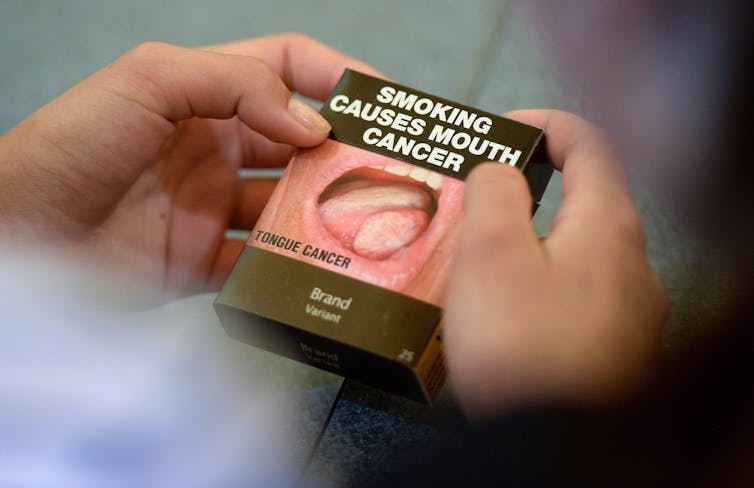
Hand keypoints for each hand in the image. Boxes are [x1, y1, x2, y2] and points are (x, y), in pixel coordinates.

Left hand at [0, 34, 376, 294]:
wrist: (19, 235)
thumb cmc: (70, 145)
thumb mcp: (148, 80)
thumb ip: (235, 83)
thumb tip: (313, 125)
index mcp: (205, 97)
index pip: (286, 70)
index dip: (336, 77)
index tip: (382, 101)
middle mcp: (216, 149)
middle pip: (299, 143)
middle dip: (345, 152)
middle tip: (392, 169)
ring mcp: (212, 208)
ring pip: (287, 208)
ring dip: (325, 213)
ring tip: (368, 222)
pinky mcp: (203, 262)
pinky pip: (261, 264)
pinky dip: (291, 268)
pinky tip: (320, 269)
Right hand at [444, 110, 668, 416]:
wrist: (555, 449)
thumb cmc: (521, 347)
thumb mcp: (490, 253)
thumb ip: (494, 192)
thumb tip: (500, 172)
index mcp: (609, 227)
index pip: (588, 142)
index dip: (540, 123)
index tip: (496, 133)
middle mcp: (634, 263)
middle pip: (584, 197)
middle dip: (527, 187)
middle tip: (475, 199)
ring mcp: (632, 311)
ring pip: (578, 250)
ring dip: (530, 240)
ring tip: (478, 258)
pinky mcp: (616, 349)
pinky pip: (578, 294)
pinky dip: (541, 283)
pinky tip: (506, 312)